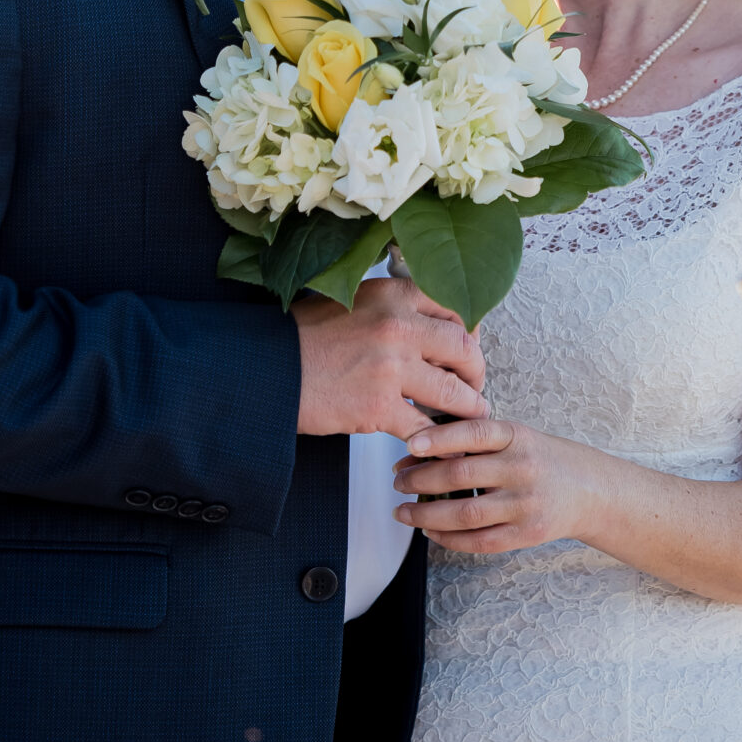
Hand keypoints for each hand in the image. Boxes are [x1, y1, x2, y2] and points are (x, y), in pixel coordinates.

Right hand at [295, 277, 487, 440]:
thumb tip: (428, 329)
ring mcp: (391, 368)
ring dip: (467, 409)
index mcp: (393, 295)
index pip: (453, 310)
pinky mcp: (378, 407)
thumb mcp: (352, 301)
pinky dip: (437, 441)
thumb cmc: (303, 336)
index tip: (466, 350)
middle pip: (464, 349)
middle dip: (475, 373)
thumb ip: (392, 310)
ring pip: (454, 393)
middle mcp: (398, 326)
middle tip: (472, 386)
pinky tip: (439, 446)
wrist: (266, 366)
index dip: (467, 334)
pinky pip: (424, 428)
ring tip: (467, 417)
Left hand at [391, 418, 604, 553]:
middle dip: (421, 480)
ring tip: (403, 511)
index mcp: (519, 436)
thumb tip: (421, 450)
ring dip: (426, 514)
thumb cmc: (543, 459)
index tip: (410, 445)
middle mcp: (523, 469)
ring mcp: (526, 504)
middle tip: (399, 481)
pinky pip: (479, 541)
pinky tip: (430, 531)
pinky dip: (448, 538)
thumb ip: (478, 440)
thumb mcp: (518, 436)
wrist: (591, 492)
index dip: (439, 438)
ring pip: (465, 513)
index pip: (474, 432)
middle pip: (462, 476)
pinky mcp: (527, 534)